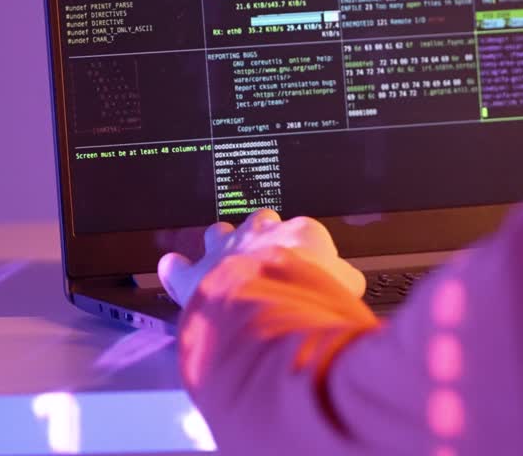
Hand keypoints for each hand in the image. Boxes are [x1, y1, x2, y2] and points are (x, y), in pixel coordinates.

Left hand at [158, 209, 366, 306]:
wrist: (268, 300)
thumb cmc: (308, 292)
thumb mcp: (346, 287)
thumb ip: (345, 282)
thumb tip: (348, 285)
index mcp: (299, 233)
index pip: (307, 236)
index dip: (309, 255)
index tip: (310, 270)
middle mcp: (260, 234)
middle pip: (260, 222)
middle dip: (262, 234)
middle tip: (267, 254)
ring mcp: (225, 252)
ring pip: (218, 235)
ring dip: (221, 245)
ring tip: (223, 255)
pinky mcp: (195, 277)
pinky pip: (178, 268)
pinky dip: (176, 270)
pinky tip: (174, 268)